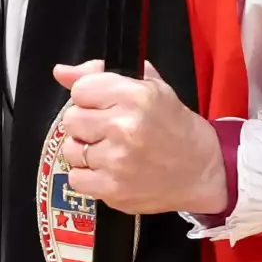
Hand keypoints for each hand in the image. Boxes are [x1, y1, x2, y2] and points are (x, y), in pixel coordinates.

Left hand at [52, 59, 227, 217]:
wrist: (202, 170)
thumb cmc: (175, 126)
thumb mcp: (149, 88)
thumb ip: (100, 74)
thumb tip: (60, 72)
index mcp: (135, 96)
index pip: (80, 90)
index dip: (89, 98)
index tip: (104, 106)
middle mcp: (124, 127)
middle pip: (70, 120)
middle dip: (86, 124)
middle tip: (108, 130)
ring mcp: (117, 161)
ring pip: (71, 150)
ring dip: (85, 151)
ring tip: (110, 152)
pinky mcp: (113, 190)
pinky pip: (76, 178)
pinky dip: (88, 176)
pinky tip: (109, 171)